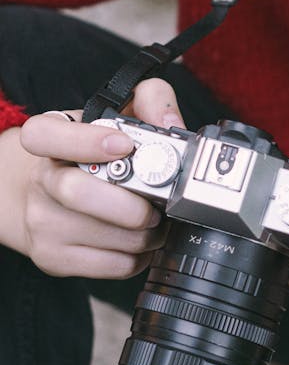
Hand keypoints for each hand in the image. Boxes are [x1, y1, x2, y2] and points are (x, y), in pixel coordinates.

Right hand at [16, 76, 185, 278]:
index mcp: (50, 136)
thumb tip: (170, 122)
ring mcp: (43, 221)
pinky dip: (137, 256)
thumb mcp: (120, 111)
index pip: (44, 136)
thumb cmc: (95, 151)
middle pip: (77, 192)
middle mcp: (41, 178)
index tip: (124, 145)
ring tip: (159, 221)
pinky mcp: (54, 257)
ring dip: (144, 233)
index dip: (85, 141)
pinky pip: (107, 264)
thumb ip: (151, 100)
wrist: (51, 196)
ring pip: (99, 234)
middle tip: (158, 203)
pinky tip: (143, 241)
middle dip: (131, 203)